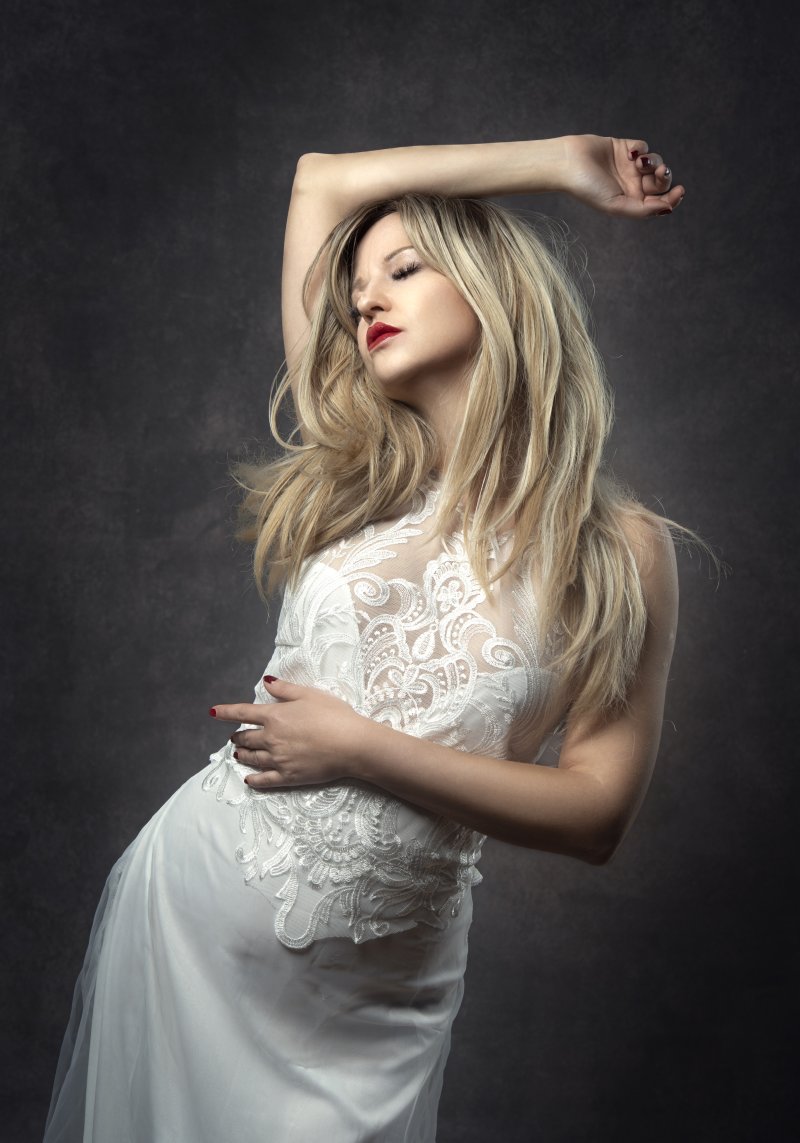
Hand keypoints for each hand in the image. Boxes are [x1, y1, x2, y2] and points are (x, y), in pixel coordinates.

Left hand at [209, 677, 370, 789]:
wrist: (352, 745)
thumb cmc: (334, 715)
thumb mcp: (310, 694)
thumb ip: (284, 689)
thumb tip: (265, 682)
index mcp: (275, 716)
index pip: (243, 712)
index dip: (226, 712)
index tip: (213, 713)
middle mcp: (271, 738)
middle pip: (246, 738)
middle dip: (238, 737)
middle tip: (234, 737)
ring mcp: (278, 760)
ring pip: (252, 758)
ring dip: (242, 755)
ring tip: (238, 754)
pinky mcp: (288, 777)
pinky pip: (264, 780)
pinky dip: (253, 779)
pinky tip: (248, 779)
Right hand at [563, 134, 684, 217]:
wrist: (568, 163)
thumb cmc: (588, 188)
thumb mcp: (616, 205)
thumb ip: (643, 210)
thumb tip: (668, 209)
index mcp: (630, 202)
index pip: (659, 202)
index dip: (673, 198)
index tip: (680, 191)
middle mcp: (632, 186)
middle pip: (660, 182)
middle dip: (664, 177)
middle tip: (660, 173)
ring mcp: (629, 167)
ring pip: (656, 163)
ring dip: (654, 162)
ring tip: (640, 162)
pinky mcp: (624, 148)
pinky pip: (643, 147)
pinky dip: (641, 149)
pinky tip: (628, 153)